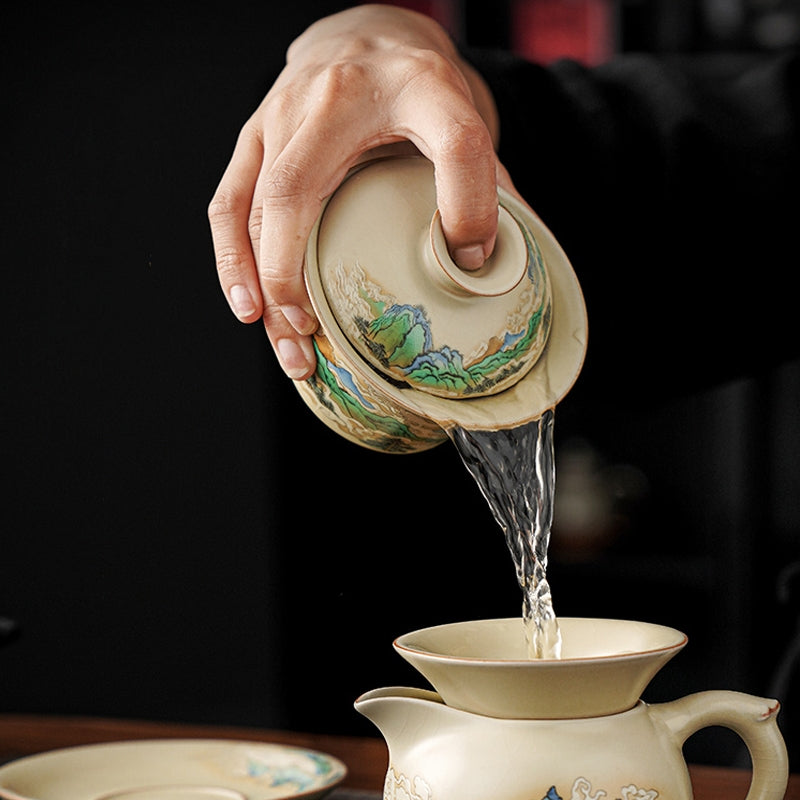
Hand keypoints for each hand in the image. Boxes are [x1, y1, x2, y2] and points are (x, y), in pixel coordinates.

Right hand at [208, 4, 503, 379]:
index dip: (467, 200)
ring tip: (285, 343)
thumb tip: (485, 264)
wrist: (365, 37)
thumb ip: (483, 182)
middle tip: (312, 332)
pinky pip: (228, 203)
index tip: (469, 256)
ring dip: (258, 282)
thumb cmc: (413, 89)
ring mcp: (279, 115)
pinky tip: (249, 306)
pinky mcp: (253, 137)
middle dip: (293, 273)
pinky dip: (232, 259)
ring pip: (249, 206)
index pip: (454, 140)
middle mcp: (330, 95)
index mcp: (412, 86)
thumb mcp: (462, 119)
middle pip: (296, 189)